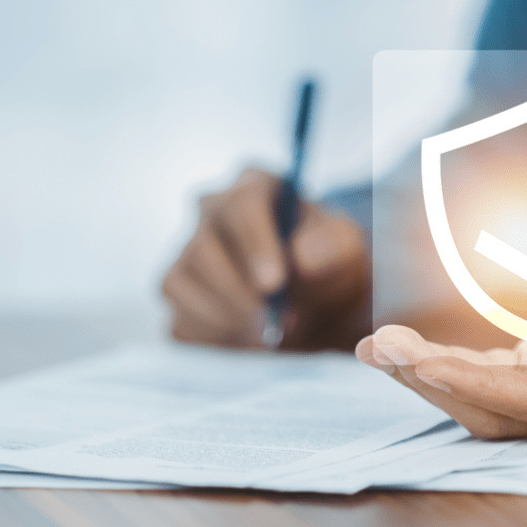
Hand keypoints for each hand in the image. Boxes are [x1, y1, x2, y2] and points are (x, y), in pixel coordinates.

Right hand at [163, 167, 369, 348]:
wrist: (318, 302)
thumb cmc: (328, 263)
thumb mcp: (346, 249)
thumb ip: (332, 246)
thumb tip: (302, 258)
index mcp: (254, 186)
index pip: (241, 205)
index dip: (254, 245)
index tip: (274, 284)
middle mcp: (210, 212)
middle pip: (202, 248)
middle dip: (239, 294)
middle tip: (277, 324)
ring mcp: (187, 252)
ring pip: (180, 284)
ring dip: (225, 319)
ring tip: (268, 335)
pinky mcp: (179, 294)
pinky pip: (180, 321)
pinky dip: (213, 339)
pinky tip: (247, 340)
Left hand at [356, 260, 526, 436]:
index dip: (475, 387)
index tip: (421, 364)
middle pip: (492, 409)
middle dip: (431, 382)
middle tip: (376, 347)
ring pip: (482, 396)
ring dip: (427, 375)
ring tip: (377, 347)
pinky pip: (489, 375)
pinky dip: (447, 363)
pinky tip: (409, 349)